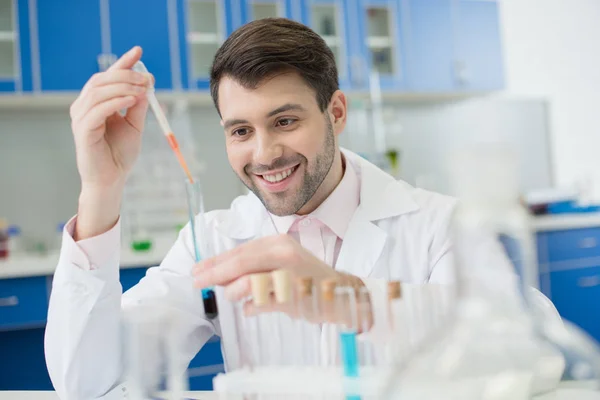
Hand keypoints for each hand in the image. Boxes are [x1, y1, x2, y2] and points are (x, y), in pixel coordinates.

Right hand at [70, 46, 150, 191]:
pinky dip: (116, 101)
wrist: (112, 179)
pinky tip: (132, 100)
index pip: (108, 76)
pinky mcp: (82, 130)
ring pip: (99, 91)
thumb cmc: (120, 154)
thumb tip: (147, 82)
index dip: (122, 62)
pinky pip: (98, 109)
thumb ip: (138, 105)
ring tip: (142, 89)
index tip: (138, 51)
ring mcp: (81, 118)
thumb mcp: (135, 125)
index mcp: (96, 103)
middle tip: (146, 78)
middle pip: (102, 79)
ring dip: (123, 86)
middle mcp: (84, 107)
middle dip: (126, 74)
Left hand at [193, 235, 368, 325]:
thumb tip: (220, 277)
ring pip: (251, 280)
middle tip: (197, 282)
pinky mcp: (295, 296)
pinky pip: (264, 302)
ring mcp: (290, 274)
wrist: (342, 293)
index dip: (216, 261)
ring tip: (231, 295)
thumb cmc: (306, 278)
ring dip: (235, 289)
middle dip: (215, 273)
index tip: (197, 269)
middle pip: (241, 262)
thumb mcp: (280, 263)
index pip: (240, 250)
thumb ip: (253, 268)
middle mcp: (284, 254)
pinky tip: (250, 308)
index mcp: (278, 243)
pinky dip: (253, 306)